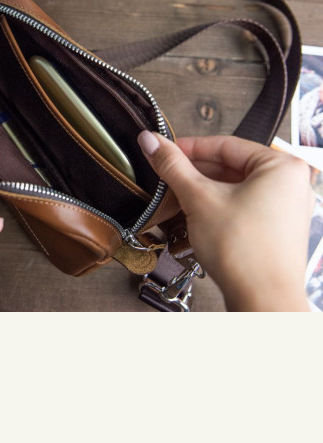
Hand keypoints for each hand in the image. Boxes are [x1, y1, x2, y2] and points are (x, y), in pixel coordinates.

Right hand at [137, 131, 314, 311]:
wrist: (262, 301)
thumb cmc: (247, 254)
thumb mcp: (199, 198)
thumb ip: (172, 165)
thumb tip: (152, 142)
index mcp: (281, 166)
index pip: (226, 144)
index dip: (189, 147)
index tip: (165, 150)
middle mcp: (290, 184)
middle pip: (231, 166)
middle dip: (194, 172)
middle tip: (167, 174)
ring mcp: (286, 208)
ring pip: (235, 188)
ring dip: (204, 191)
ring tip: (178, 197)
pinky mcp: (276, 229)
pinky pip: (243, 206)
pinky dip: (218, 207)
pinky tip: (196, 215)